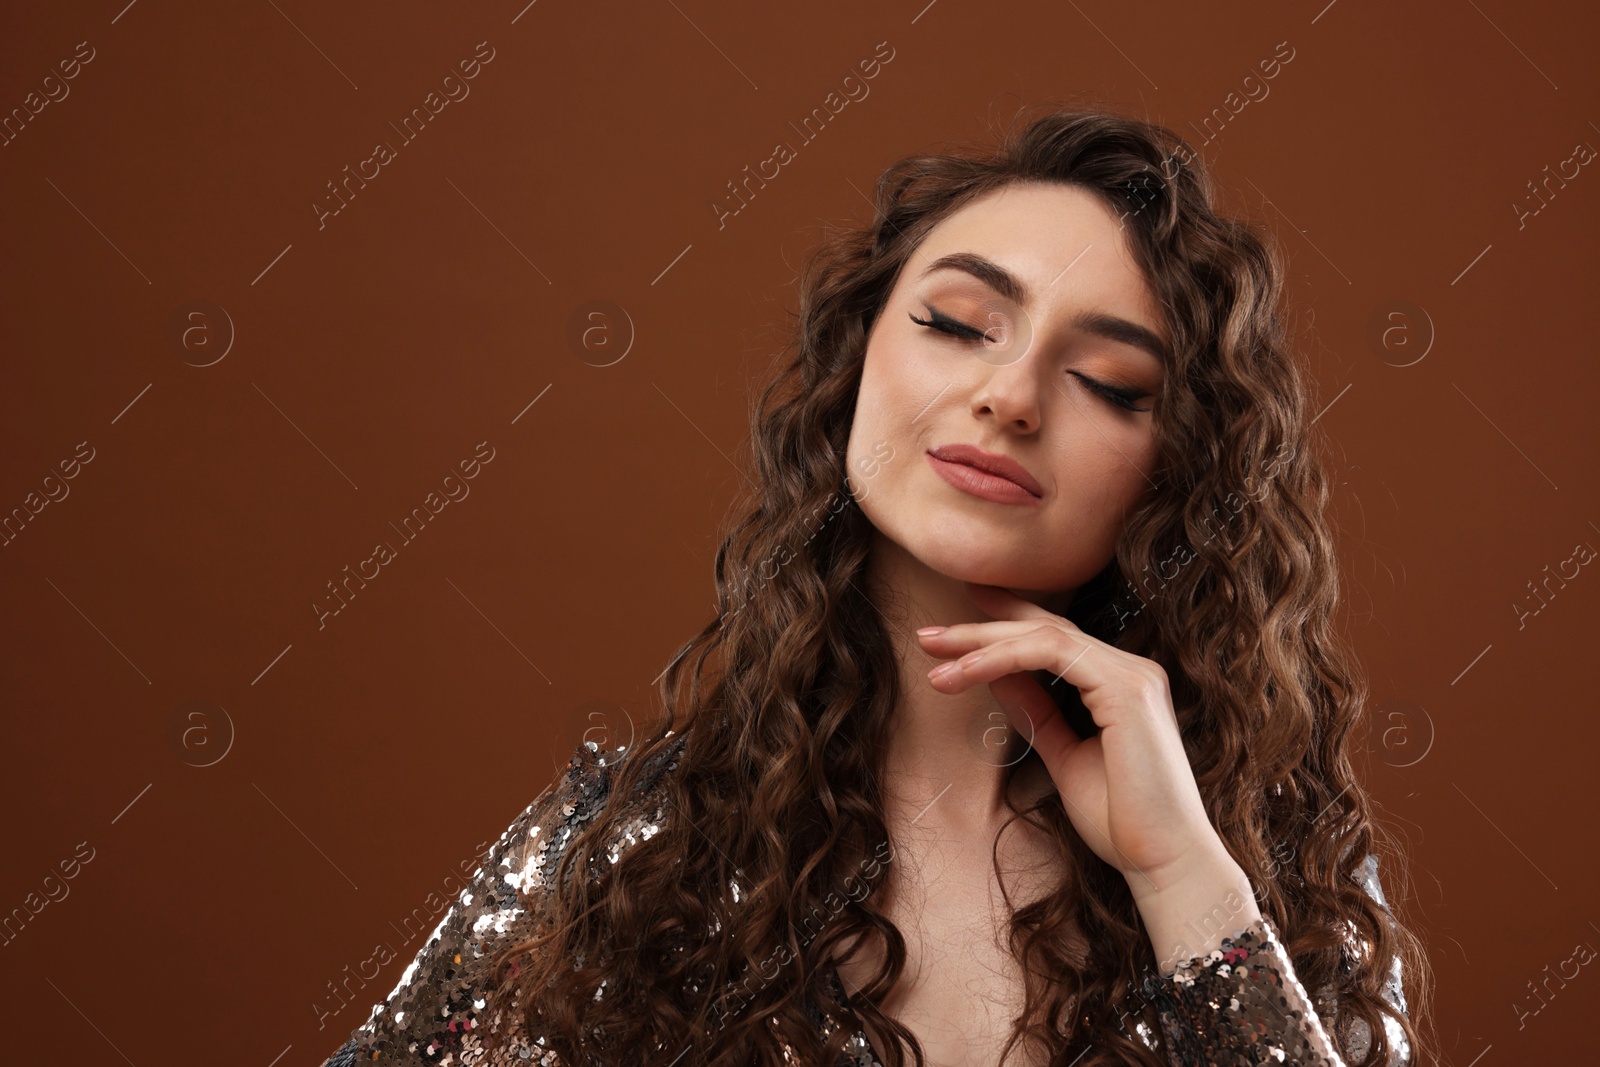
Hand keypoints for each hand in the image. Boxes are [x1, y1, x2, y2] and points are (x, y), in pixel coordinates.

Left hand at [918, 582, 1234, 898]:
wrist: (1162, 861)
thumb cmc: (1121, 821)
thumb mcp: (1065, 756)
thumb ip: (1037, 714)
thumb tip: (998, 678)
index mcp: (1120, 683)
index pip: (1056, 637)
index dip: (1008, 617)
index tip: (959, 613)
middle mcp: (1131, 669)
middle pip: (1045, 629)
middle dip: (980, 628)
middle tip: (927, 635)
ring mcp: (1133, 674)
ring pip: (1044, 635)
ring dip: (981, 643)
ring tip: (933, 656)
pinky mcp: (1126, 688)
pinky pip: (1052, 654)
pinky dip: (1003, 658)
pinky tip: (966, 671)